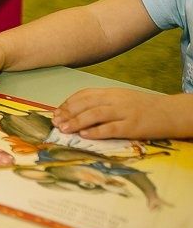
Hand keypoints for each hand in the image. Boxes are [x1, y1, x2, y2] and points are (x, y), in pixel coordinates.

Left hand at [52, 88, 184, 139]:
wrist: (172, 112)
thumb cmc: (145, 107)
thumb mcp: (122, 98)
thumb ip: (103, 102)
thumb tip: (80, 111)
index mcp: (111, 92)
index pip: (84, 95)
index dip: (68, 103)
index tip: (56, 112)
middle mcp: (115, 100)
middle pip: (86, 104)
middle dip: (68, 112)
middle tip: (55, 122)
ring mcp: (124, 113)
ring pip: (95, 115)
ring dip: (76, 122)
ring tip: (64, 128)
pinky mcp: (133, 126)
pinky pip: (111, 128)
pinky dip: (96, 131)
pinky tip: (85, 135)